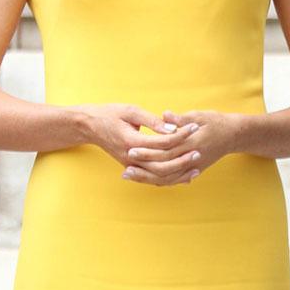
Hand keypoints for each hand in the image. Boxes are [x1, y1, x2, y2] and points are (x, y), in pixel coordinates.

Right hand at [76, 103, 197, 184]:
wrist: (90, 126)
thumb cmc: (110, 114)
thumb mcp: (131, 111)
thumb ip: (152, 121)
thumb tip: (172, 128)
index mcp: (131, 142)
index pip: (162, 142)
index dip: (180, 135)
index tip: (194, 127)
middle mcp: (131, 158)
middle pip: (162, 165)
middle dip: (182, 159)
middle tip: (199, 150)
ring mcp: (131, 165)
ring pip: (158, 177)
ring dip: (178, 174)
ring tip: (196, 167)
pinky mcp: (132, 167)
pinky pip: (152, 178)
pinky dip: (168, 179)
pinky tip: (182, 176)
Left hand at [119, 109, 241, 185]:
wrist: (233, 136)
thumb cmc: (216, 122)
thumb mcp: (199, 115)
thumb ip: (181, 118)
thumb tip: (164, 115)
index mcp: (192, 142)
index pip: (165, 150)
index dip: (147, 150)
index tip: (131, 148)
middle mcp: (192, 158)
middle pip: (163, 167)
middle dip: (142, 166)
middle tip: (124, 164)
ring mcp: (193, 167)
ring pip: (167, 178)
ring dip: (147, 177)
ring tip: (129, 174)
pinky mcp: (193, 171)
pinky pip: (173, 180)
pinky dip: (158, 181)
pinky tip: (144, 179)